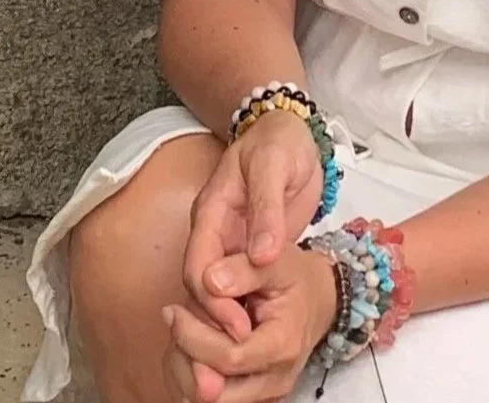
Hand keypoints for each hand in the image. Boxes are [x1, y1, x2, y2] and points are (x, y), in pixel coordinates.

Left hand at [163, 245, 337, 402]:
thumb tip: (210, 281)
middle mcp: (274, 380)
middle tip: (176, 317)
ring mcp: (263, 394)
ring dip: (182, 366)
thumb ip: (244, 269)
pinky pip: (207, 399)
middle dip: (184, 353)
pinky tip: (190, 343)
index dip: (194, 337)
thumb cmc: (296, 279)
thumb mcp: (278, 261)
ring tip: (183, 328)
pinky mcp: (250, 397)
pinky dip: (188, 375)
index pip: (228, 358)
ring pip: (203, 400)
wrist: (317, 301)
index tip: (174, 309)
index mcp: (282, 346)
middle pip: (211, 390)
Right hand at [182, 110, 324, 343]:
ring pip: (218, 292)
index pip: (198, 265)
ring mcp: (231, 243)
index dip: (212, 301)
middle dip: (215, 323)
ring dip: (227, 324)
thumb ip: (267, 209)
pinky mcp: (249, 251)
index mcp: (211, 212)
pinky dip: (244, 311)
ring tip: (246, 356)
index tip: (238, 328)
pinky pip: (240, 287)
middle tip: (242, 353)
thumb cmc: (279, 143)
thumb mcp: (274, 166)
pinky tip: (258, 337)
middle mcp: (214, 233)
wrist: (290, 131)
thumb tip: (261, 257)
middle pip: (202, 288)